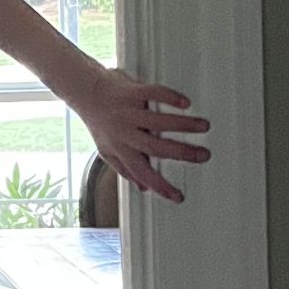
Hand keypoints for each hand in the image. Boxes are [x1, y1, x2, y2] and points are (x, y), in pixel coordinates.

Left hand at [78, 68, 210, 204]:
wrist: (84, 92)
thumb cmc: (99, 122)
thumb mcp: (108, 150)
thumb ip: (125, 168)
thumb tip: (143, 188)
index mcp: (121, 149)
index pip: (142, 173)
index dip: (160, 186)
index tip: (178, 196)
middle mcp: (125, 132)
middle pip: (156, 147)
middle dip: (182, 153)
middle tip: (204, 155)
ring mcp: (128, 112)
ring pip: (159, 122)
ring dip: (183, 125)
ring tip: (203, 126)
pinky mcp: (131, 92)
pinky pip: (152, 94)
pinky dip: (169, 97)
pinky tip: (185, 103)